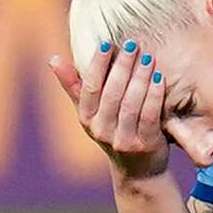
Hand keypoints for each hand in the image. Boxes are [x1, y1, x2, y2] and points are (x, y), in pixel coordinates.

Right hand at [51, 40, 172, 182]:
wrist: (138, 170)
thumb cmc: (114, 130)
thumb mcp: (92, 112)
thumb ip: (74, 85)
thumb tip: (52, 59)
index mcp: (86, 118)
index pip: (89, 87)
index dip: (97, 65)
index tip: (106, 42)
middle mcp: (101, 130)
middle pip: (111, 93)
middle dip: (122, 66)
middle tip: (132, 43)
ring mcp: (122, 140)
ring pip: (130, 103)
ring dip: (140, 78)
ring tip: (148, 57)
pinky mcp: (144, 145)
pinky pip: (149, 116)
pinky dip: (154, 95)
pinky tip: (160, 77)